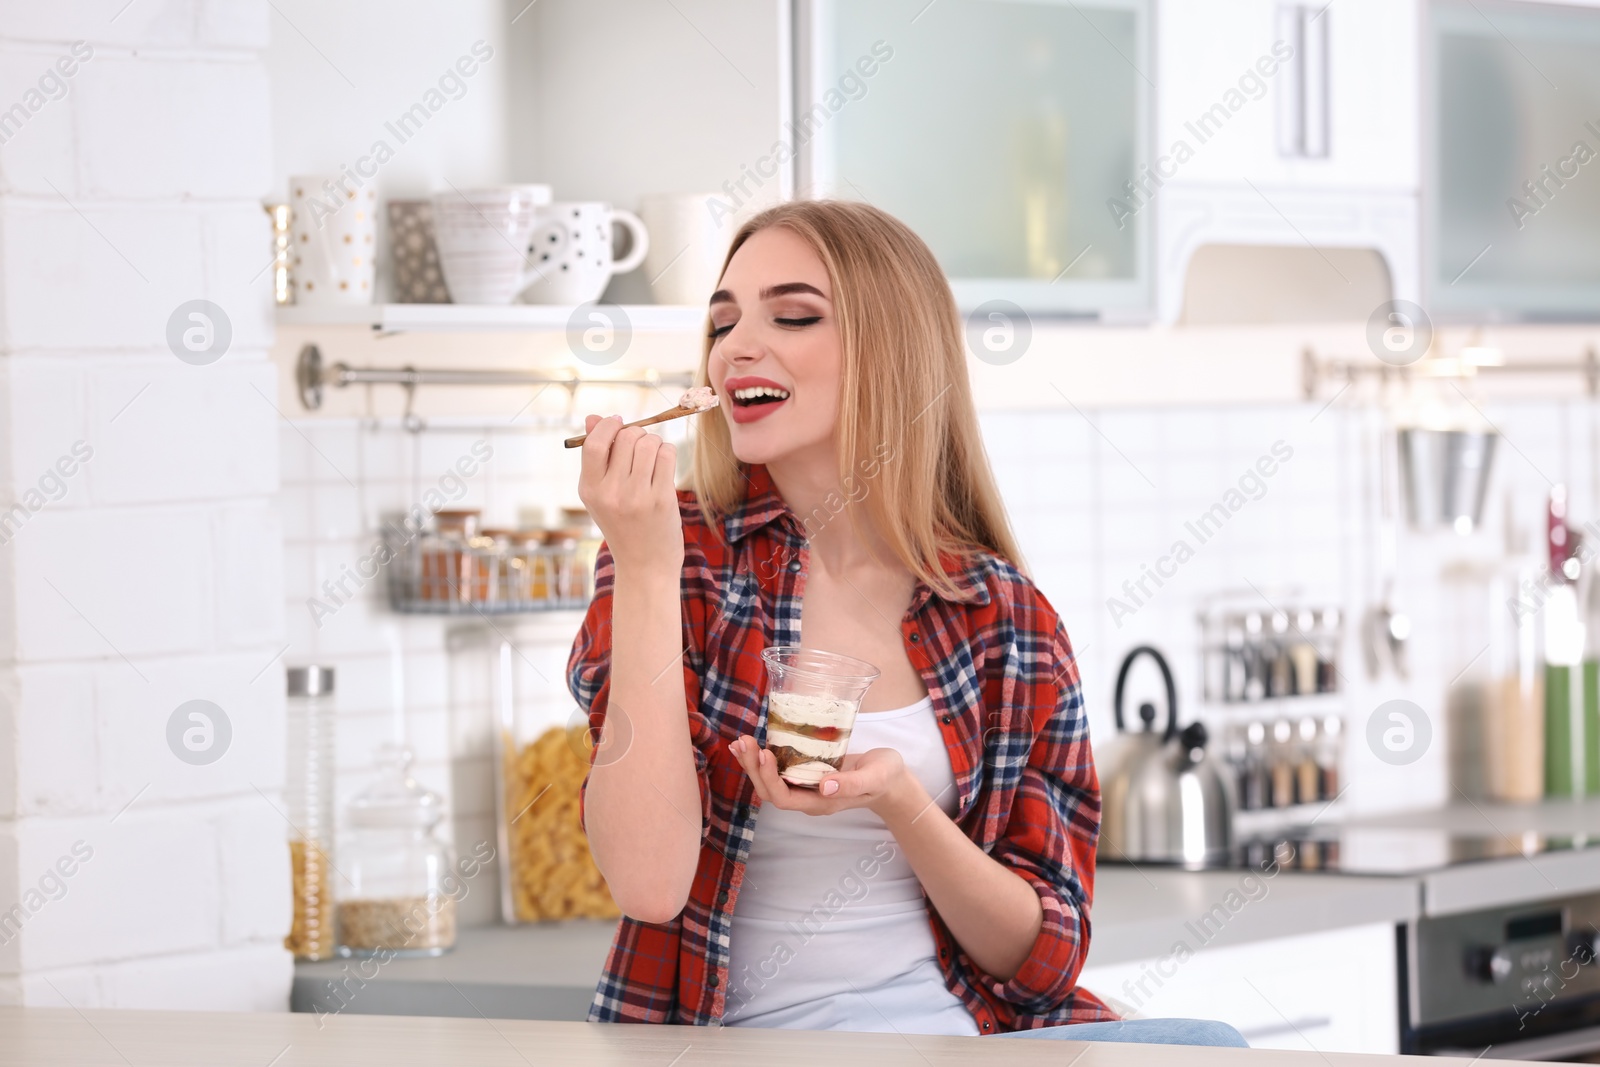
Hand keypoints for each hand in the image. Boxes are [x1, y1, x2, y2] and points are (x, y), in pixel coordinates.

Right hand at [576, 414, 682, 575]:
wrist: (644, 567)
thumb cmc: (623, 525)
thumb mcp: (601, 495)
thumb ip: (596, 456)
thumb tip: (593, 417)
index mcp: (589, 490)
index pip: (594, 444)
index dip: (608, 426)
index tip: (618, 423)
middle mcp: (610, 493)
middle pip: (626, 438)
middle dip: (636, 434)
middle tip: (640, 448)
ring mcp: (636, 496)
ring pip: (648, 442)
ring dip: (654, 443)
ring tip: (653, 459)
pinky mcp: (661, 499)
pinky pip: (666, 454)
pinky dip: (667, 452)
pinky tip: (663, 465)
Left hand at [729, 737, 922, 819]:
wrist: (890, 780)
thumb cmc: (884, 777)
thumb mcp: (874, 777)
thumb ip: (852, 784)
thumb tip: (825, 787)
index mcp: (821, 803)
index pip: (785, 798)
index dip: (770, 778)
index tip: (765, 753)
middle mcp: (808, 798)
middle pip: (770, 792)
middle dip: (754, 769)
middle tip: (743, 742)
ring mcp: (806, 787)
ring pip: (770, 782)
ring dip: (753, 764)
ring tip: (740, 743)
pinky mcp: (806, 773)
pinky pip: (778, 770)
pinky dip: (762, 758)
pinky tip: (754, 744)